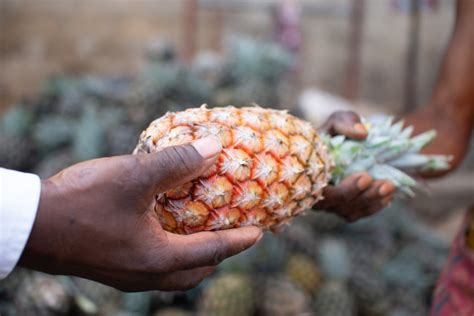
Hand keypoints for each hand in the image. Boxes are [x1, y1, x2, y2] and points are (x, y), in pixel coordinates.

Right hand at [19, 137, 261, 291]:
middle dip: (218, 254)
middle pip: (195, 270)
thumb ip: (178, 161)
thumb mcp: (135, 176)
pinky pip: (153, 265)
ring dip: (193, 254)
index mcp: (158, 259)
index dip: (239, 240)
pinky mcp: (112, 267)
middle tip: (232, 232)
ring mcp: (127, 275)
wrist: (29, 225)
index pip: (213, 251)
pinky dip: (170, 250)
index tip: (259, 233)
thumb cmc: (82, 202)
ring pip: (174, 272)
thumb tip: (216, 147)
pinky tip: (163, 226)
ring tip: (202, 231)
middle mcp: (146, 274)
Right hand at [314, 111, 394, 221]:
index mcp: (309, 173)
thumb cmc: (332, 133)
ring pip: (350, 210)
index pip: (324, 191)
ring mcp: (328, 204)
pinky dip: (373, 207)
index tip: (366, 176)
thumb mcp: (336, 121)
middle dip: (364, 195)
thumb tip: (363, 134)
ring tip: (390, 187)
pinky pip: (356, 213)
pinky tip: (387, 197)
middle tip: (386, 184)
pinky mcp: (341, 208)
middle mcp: (315, 193)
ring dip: (372, 201)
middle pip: (339, 204)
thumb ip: (345, 122)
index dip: (347, 188)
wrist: (334, 147)